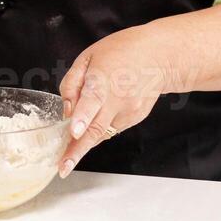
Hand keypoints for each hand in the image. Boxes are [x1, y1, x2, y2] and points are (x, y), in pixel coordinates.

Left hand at [57, 26, 177, 177]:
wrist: (157, 57)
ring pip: (101, 133)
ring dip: (84, 143)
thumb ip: (72, 84)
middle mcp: (118, 98)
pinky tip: (96, 118)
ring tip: (68, 155)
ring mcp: (128, 111)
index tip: (74, 132)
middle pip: (96, 128)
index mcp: (103, 78)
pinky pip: (110, 129)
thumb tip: (66, 111)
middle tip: (63, 167)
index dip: (83, 117)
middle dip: (77, 150)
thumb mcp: (87, 58)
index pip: (92, 99)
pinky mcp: (134, 119)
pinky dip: (99, 129)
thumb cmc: (119, 52)